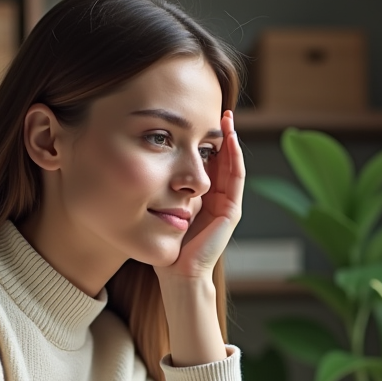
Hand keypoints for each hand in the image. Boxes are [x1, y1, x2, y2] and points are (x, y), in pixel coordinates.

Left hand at [156, 110, 243, 283]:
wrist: (177, 271)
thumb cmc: (166, 243)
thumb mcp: (163, 204)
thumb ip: (164, 186)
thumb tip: (145, 158)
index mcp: (203, 197)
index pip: (208, 162)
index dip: (205, 139)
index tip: (197, 117)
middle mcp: (218, 198)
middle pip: (223, 159)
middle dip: (220, 134)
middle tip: (216, 108)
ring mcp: (228, 204)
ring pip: (232, 164)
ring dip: (231, 140)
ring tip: (227, 117)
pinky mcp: (232, 211)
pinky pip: (236, 177)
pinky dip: (235, 156)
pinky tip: (230, 139)